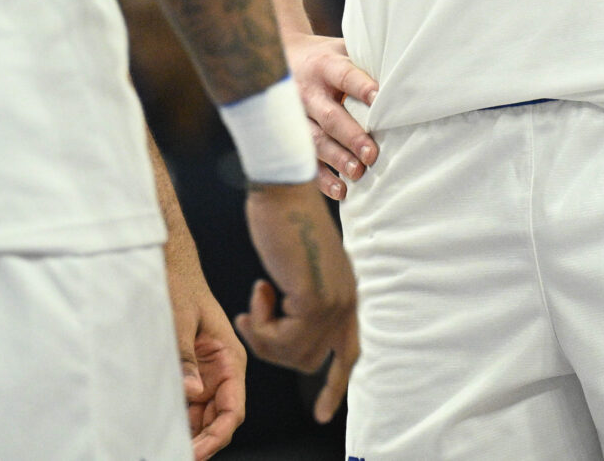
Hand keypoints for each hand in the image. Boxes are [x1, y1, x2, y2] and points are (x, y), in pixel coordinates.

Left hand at [170, 266, 245, 457]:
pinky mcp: (187, 374)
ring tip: (162, 447)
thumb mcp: (181, 320)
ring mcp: (205, 375)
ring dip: (187, 434)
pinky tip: (159, 430)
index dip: (217, 436)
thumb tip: (191, 391)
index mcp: (230, 359)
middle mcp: (221, 372)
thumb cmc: (181, 285)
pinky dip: (176, 420)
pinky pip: (186, 405)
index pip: (233, 410)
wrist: (170, 264)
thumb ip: (185, 357)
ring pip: (201, 417)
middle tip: (173, 456)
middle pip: (218, 420)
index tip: (196, 453)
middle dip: (201, 442)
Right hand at [238, 182, 357, 423]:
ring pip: (294, 354)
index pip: (349, 353)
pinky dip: (262, 325)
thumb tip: (292, 325)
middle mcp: (347, 301)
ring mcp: (334, 301)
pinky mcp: (315, 298)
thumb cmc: (284, 219)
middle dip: (276, 349)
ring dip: (264, 336)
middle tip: (255, 316)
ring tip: (256, 300)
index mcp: (346, 294)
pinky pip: (283, 339)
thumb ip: (303, 296)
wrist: (283, 189)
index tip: (325, 414)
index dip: (337, 385)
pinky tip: (259, 292)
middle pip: (311, 360)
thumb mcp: (300, 266)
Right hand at [292, 32, 381, 199]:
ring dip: (337, 158)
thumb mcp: (341, 49)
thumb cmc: (325, 57)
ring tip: (358, 172)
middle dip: (352, 136)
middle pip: (330, 116)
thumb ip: (365, 61)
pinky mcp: (292, 138)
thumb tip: (406, 73)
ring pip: (316, 141)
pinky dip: (323, 178)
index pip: (345, 76)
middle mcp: (308, 92)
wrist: (278, 61)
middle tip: (372, 154)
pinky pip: (306, 160)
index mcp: (324, 66)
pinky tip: (341, 190)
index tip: (380, 99)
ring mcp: (296, 117)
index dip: (362, 87)